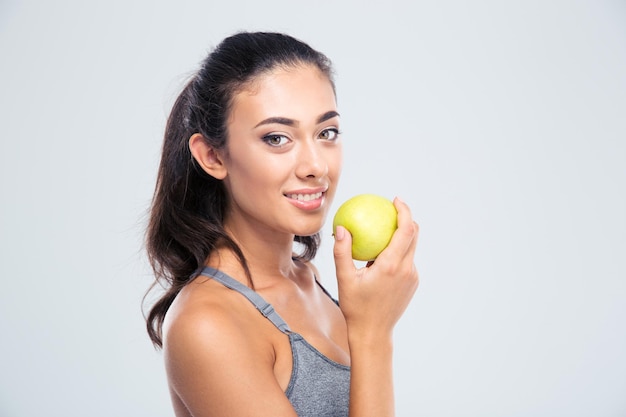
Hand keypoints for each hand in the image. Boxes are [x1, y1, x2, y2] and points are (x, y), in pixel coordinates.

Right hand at [333, 197, 418, 342]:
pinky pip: (407, 260)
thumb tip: (342, 228)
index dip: (405, 212)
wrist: (373, 333)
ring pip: (412, 248)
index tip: (396, 200)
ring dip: (402, 235)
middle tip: (391, 209)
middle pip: (414, 235)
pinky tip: (382, 253)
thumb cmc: (356, 306)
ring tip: (384, 229)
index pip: (406, 231)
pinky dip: (398, 251)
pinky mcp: (412, 284)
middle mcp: (407, 270)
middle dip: (406, 218)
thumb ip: (342, 252)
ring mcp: (412, 277)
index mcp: (392, 266)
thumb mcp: (345, 279)